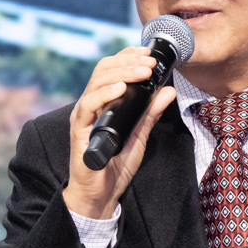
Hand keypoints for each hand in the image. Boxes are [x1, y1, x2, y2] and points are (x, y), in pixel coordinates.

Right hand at [61, 45, 179, 219]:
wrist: (101, 193)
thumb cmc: (116, 164)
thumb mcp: (141, 134)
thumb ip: (151, 112)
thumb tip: (168, 90)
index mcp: (104, 101)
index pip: (113, 69)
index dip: (129, 56)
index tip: (149, 53)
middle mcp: (92, 104)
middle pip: (104, 70)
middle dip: (129, 61)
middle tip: (150, 62)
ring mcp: (84, 115)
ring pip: (96, 82)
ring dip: (122, 73)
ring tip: (142, 71)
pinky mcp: (79, 129)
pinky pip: (88, 106)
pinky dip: (104, 94)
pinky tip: (120, 89)